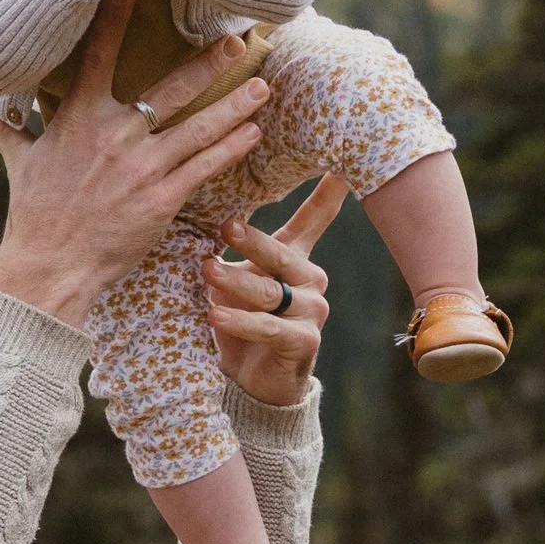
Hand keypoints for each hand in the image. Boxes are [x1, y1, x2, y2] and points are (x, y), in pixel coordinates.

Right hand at [0, 0, 273, 327]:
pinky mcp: (162, 199)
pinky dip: (230, 149)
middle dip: (208, 64)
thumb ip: (4, 124)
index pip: (98, 56)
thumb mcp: (17, 161)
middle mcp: (115, 134)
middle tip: (237, 41)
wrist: (49, 266)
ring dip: (234, 105)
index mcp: (79, 117)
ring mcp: (142, 166)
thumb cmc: (33, 213)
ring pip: (199, 127)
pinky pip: (203, 167)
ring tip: (262, 86)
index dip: (114, 20)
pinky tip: (252, 133)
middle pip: (171, 89)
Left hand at [200, 175, 345, 405]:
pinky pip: (268, 327)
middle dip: (251, 241)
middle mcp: (310, 278)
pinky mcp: (304, 341)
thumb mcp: (240, 278)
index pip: (315, 216)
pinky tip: (214, 315)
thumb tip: (215, 208)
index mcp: (296, 256)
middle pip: (281, 253)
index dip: (326, 190)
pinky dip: (239, 321)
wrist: (254, 383)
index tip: (337, 160)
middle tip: (225, 227)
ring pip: (270, 291)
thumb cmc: (242, 321)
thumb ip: (237, 248)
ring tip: (207, 272)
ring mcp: (311, 310)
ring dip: (235, 282)